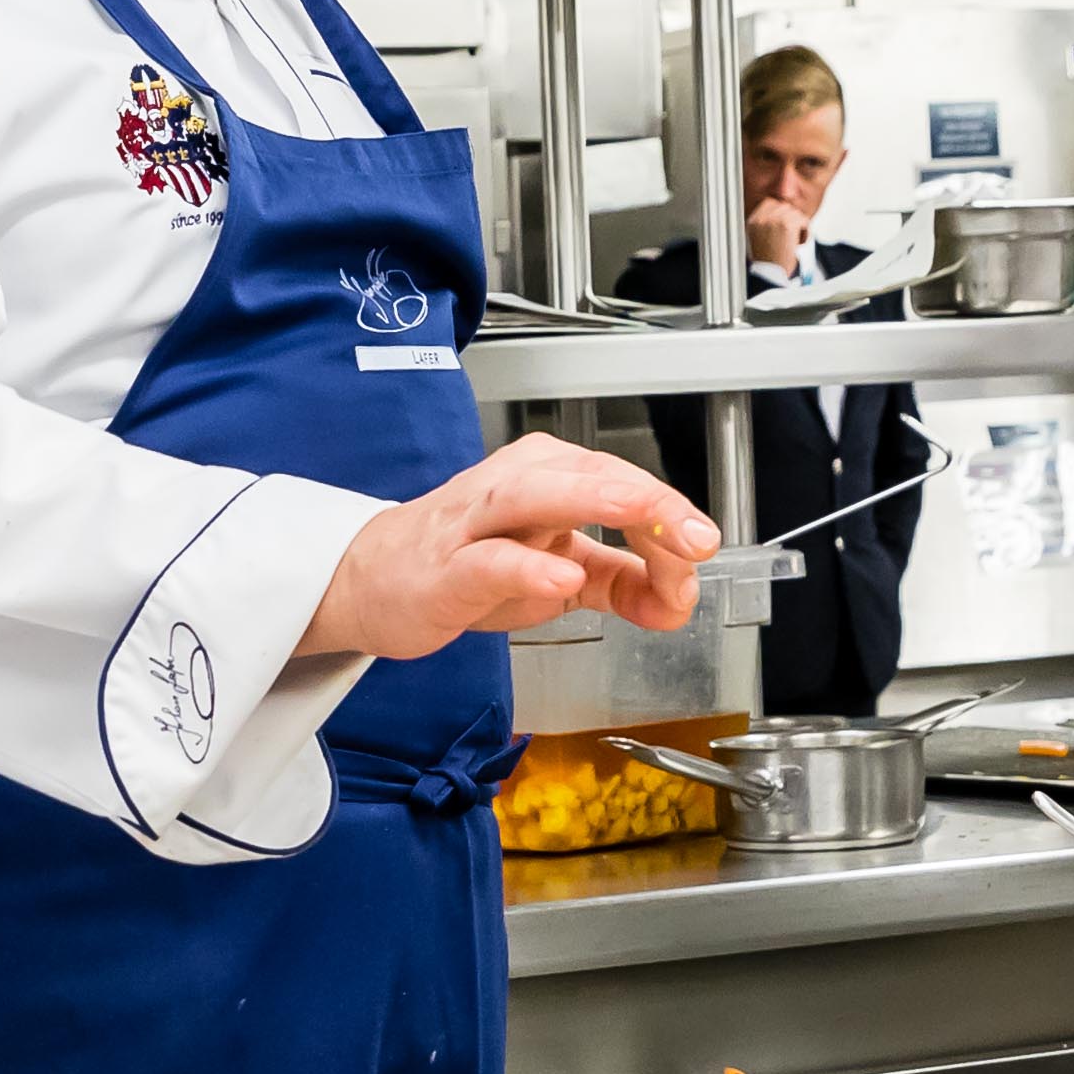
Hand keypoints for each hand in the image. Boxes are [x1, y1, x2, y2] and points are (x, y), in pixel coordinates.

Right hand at [304, 432, 716, 659]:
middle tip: (695, 535)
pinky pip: (489, 560)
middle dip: (649, 501)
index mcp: (547, 477)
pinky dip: (528, 566)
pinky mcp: (445, 568)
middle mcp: (513, 486)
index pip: (621, 485)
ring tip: (645, 517)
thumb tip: (678, 596)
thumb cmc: (464, 565)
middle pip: (589, 476)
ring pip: (537, 496)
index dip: (669, 516)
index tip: (701, 549)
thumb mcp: (556, 573)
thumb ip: (619, 583)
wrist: (371, 582)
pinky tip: (563, 577)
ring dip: (596, 502)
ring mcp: (475, 523)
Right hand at [744, 205, 806, 275]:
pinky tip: (799, 243)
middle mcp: (761, 218)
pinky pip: (803, 220)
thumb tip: (783, 213)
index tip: (785, 227)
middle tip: (791, 237)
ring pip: (795, 213)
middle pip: (784, 207)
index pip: (770, 204)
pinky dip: (805, 232)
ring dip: (799, 227)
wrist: (770, 276)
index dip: (781, 214)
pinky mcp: (786, 225)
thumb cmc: (767, 264)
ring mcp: (773, 220)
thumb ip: (767, 225)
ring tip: (795, 242)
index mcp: (752, 221)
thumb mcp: (759, 240)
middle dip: (791, 220)